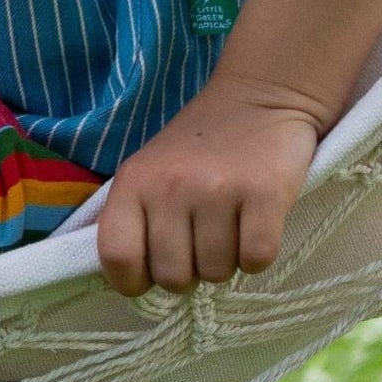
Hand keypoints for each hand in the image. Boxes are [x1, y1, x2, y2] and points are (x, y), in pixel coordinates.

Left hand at [94, 81, 319, 296]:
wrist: (258, 97)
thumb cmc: (198, 145)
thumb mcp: (150, 171)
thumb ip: (136, 219)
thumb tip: (135, 284)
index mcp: (133, 181)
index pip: (116, 255)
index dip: (131, 281)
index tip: (150, 276)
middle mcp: (171, 186)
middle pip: (172, 277)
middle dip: (189, 272)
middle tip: (200, 240)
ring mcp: (218, 190)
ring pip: (216, 273)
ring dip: (225, 260)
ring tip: (228, 223)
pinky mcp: (265, 194)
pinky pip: (256, 260)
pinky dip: (257, 255)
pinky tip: (254, 224)